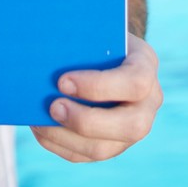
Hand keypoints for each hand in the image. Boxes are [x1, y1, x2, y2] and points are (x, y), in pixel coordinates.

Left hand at [32, 34, 160, 162]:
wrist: (105, 52)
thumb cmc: (95, 38)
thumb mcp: (95, 31)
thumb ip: (81, 41)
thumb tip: (44, 54)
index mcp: (146, 66)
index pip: (135, 83)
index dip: (98, 86)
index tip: (62, 81)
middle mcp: (148, 102)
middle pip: (130, 126)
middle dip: (85, 120)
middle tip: (52, 106)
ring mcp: (133, 128)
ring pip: (104, 148)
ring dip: (66, 137)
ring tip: (39, 121)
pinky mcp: (113, 144)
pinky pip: (86, 155)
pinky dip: (59, 144)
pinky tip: (41, 129)